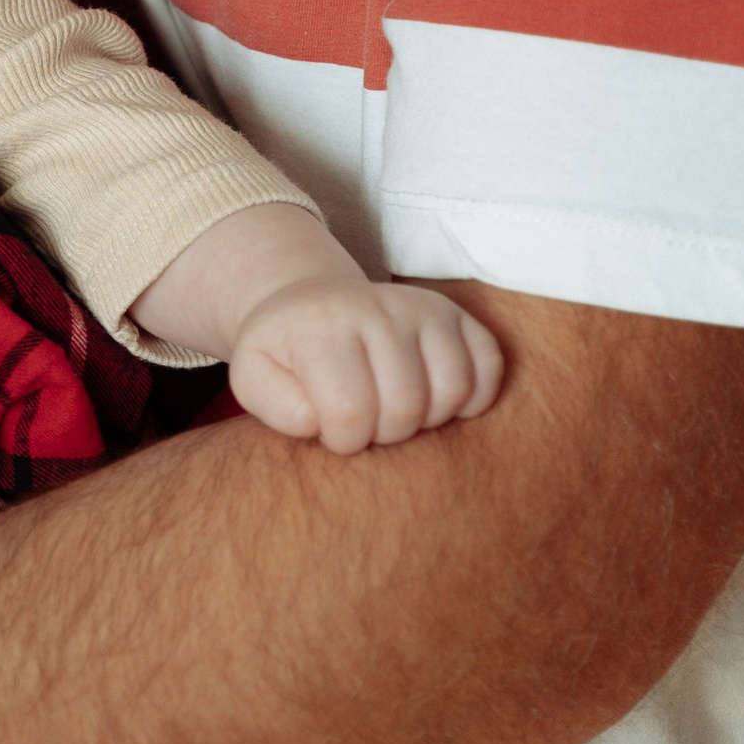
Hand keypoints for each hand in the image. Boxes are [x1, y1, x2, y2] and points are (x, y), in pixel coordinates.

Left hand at [231, 277, 504, 453]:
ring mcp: (423, 308)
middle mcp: (377, 308)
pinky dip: (471, 399)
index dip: (343, 440)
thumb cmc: (287, 353)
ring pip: (453, 389)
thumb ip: (278, 407)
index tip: (331, 431)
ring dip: (428, 419)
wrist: (313, 303)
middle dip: (385, 434)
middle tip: (366, 424)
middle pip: (405, 406)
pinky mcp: (457, 314)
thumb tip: (323, 420)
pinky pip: (489, 368)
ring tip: (396, 412)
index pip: (350, 410)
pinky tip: (437, 402)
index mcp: (322, 326)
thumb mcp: (254, 378)